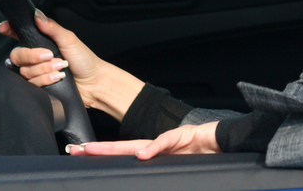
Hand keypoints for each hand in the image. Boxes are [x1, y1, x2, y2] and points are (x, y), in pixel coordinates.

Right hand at [0, 10, 144, 120]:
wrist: (93, 84)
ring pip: (24, 71)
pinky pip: (29, 84)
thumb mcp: (70, 39)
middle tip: (50, 56)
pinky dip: (44, 80)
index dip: (9, 31)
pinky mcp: (37, 87)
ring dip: (44, 69)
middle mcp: (36, 58)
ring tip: (60, 68)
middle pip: (16, 55)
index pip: (20, 35)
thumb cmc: (85, 60)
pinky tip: (56, 78)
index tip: (4, 28)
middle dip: (33, 56)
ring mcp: (36, 73)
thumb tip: (37, 14)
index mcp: (42, 43)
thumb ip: (52, 28)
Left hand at [66, 122, 219, 158]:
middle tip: (77, 150)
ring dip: (115, 148)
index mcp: (154, 153)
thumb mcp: (177, 167)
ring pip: (137, 144)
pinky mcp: (183, 135)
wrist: (225, 139)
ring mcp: (168, 140)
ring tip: (94, 150)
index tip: (83, 155)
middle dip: (98, 149)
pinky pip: (165, 142)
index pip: (124, 155)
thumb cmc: (204, 154)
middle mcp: (156, 145)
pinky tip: (142, 154)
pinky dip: (153, 148)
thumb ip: (159, 168)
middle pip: (122, 148)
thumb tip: (143, 166)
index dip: (104, 155)